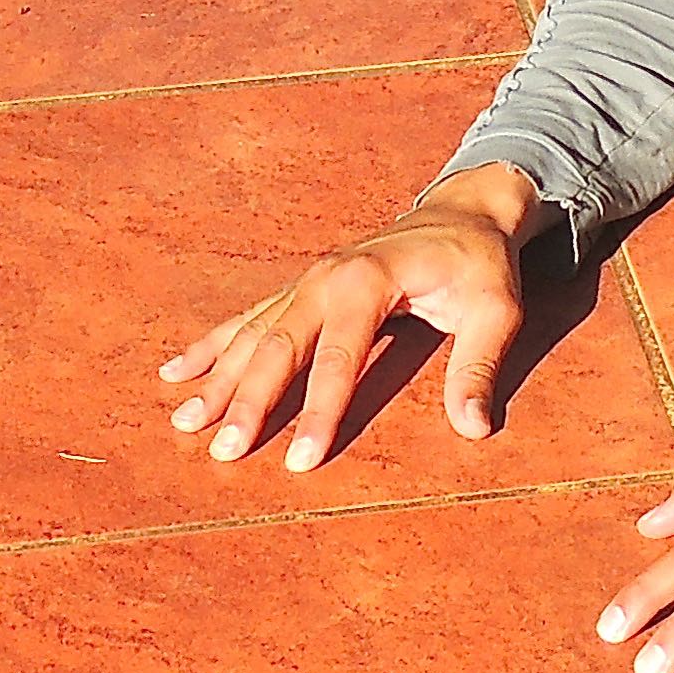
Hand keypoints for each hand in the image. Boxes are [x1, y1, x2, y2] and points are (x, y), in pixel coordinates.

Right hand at [160, 174, 530, 471]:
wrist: (462, 212)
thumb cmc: (479, 265)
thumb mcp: (496, 310)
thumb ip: (479, 365)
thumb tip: (473, 427)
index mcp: (370, 280)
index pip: (339, 356)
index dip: (320, 410)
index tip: (300, 461)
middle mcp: (327, 276)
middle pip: (279, 345)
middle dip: (249, 401)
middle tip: (224, 451)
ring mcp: (308, 280)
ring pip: (253, 334)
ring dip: (218, 378)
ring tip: (184, 421)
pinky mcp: (301, 288)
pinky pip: (248, 319)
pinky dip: (212, 345)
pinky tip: (177, 371)